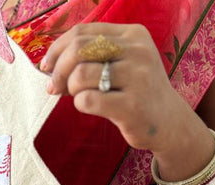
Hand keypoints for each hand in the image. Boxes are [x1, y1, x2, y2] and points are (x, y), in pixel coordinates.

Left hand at [40, 23, 188, 152]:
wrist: (168, 123)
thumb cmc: (136, 92)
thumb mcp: (122, 64)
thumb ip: (92, 56)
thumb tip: (49, 65)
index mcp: (132, 35)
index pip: (82, 32)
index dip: (57, 49)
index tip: (46, 67)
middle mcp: (137, 51)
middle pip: (79, 49)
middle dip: (58, 70)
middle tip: (54, 88)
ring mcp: (137, 78)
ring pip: (81, 75)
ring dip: (71, 89)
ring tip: (79, 97)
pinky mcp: (132, 106)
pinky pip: (88, 100)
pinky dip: (80, 104)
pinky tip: (90, 107)